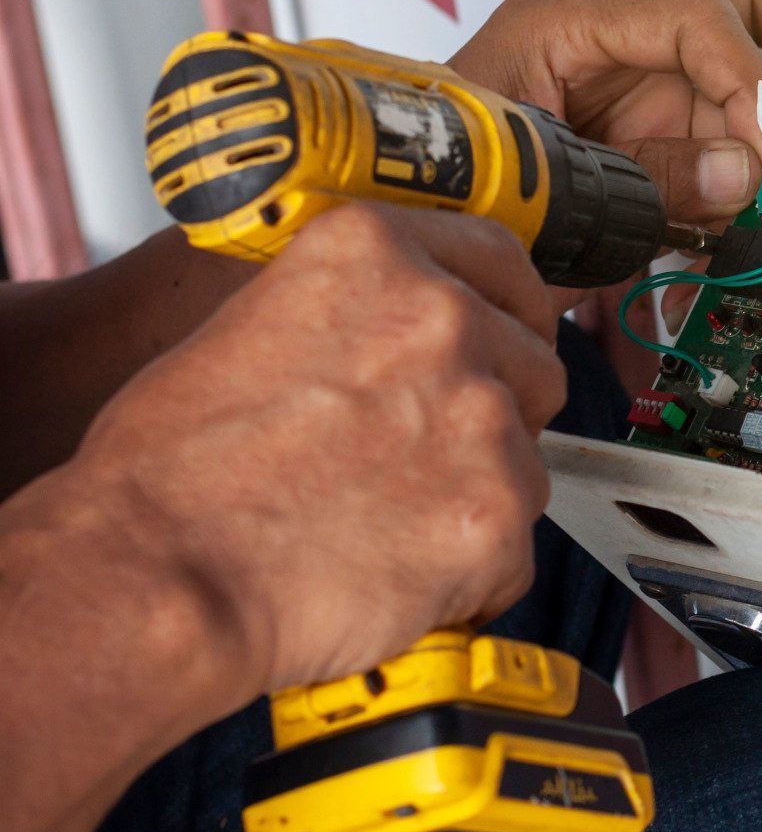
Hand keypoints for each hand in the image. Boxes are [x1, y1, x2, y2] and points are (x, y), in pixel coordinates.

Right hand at [64, 204, 564, 696]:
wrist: (156, 576)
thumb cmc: (172, 471)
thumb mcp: (254, 326)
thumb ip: (359, 313)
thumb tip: (421, 331)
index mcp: (375, 255)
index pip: (503, 262)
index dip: (507, 314)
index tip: (498, 345)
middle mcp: (441, 319)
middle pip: (534, 368)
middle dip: (494, 417)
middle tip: (416, 463)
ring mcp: (478, 417)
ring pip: (528, 464)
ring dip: (476, 499)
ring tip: (382, 527)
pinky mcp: (495, 511)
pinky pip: (515, 551)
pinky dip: (471, 575)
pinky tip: (393, 575)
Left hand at [449, 0, 761, 337]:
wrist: (409, 250)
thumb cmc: (442, 199)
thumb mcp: (546, 186)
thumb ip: (650, 180)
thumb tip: (744, 177)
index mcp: (568, 29)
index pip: (695, 20)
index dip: (747, 81)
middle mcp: (611, 57)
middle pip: (731, 19)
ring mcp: (629, 106)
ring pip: (733, 103)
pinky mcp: (641, 160)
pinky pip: (710, 168)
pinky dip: (732, 207)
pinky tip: (738, 245)